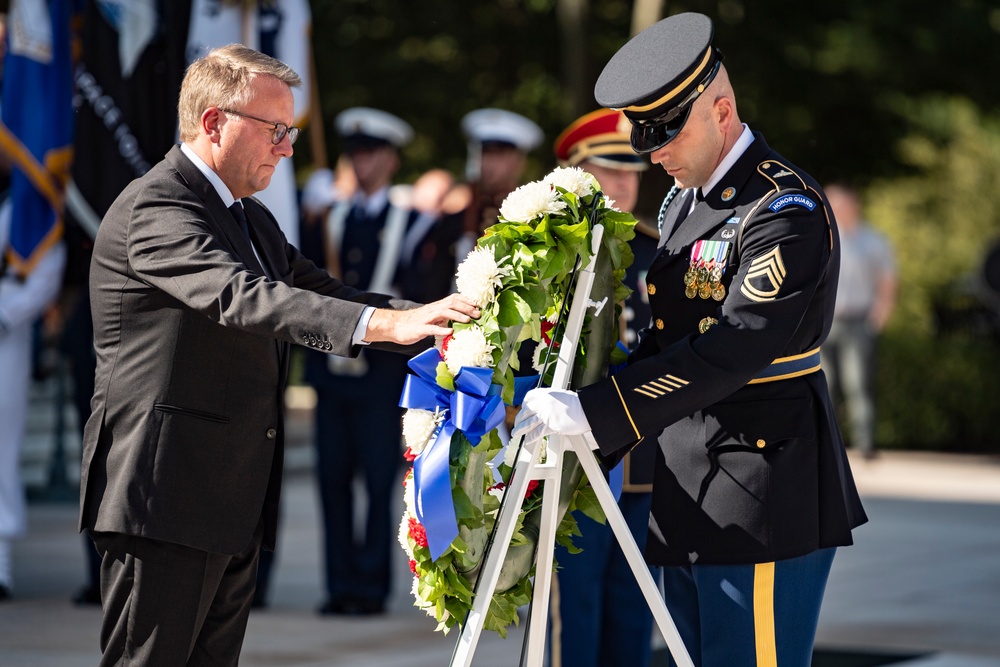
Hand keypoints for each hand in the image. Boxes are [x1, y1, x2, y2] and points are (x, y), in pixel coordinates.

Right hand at [364, 294, 479, 345]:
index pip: (454, 299)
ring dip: (457, 315)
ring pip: (443, 312)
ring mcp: (426, 318)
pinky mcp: (420, 328)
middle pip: (451, 303)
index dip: (466, 300)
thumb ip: (443, 318)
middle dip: (466, 307)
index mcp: (436, 307)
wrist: (394, 326)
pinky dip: (441, 328)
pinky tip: (450, 331)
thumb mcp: (432, 319)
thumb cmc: (415, 324)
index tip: (479, 304)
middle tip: (478, 313)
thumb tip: (458, 320)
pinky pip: (431, 328)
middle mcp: (432, 310)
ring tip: (468, 320)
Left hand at [511, 388, 592, 443]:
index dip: (524, 405)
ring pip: (528, 422)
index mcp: (546, 393)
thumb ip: (549, 401)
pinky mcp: (550, 424)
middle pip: (526, 411)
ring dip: (520, 429)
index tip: (522, 410)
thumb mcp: (560, 396)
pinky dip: (531, 437)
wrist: (586, 409)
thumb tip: (542, 407)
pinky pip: (538, 432)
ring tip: (516, 433)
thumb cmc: (577, 404)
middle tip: (516, 424)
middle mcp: (543, 402)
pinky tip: (527, 440)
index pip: (528, 398)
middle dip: (519, 419)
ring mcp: (546, 413)